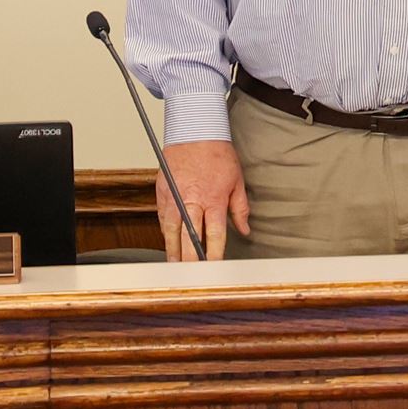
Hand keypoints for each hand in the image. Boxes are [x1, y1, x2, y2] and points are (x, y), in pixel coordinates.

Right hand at [155, 139, 248, 262]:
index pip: (213, 235)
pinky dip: (165, 233)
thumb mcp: (237, 180)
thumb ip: (240, 208)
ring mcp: (174, 198)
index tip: (215, 267)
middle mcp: (191, 201)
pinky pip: (162, 218)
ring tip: (176, 266)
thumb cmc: (217, 154)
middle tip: (192, 276)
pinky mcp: (162, 192)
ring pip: (171, 232)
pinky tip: (169, 243)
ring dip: (173, 251)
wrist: (195, 132)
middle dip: (191, 260)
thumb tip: (245, 229)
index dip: (213, 254)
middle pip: (189, 238)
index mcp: (213, 199)